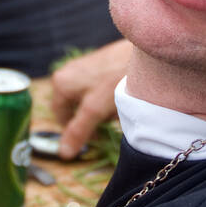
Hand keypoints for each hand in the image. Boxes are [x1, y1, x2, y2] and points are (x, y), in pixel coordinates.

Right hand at [51, 38, 130, 158]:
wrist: (145, 52)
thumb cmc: (115, 79)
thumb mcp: (94, 110)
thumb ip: (78, 131)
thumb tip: (63, 154)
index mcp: (60, 83)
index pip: (61, 118)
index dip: (77, 132)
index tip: (97, 136)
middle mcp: (67, 72)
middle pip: (76, 108)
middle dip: (93, 117)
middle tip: (111, 117)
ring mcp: (83, 66)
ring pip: (89, 98)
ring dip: (102, 107)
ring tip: (120, 105)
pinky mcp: (99, 62)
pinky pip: (99, 87)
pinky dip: (109, 95)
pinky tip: (124, 93)